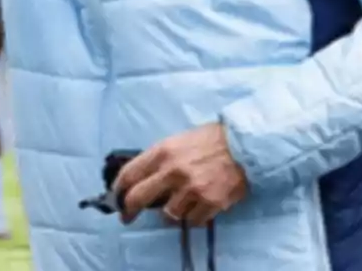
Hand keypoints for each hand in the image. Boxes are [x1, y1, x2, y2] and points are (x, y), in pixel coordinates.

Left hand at [114, 123, 247, 226]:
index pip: (129, 174)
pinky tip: (198, 209)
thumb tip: (143, 177)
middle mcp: (172, 171)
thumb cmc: (211, 139)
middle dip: (129, 210)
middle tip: (127, 217)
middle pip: (138, 198)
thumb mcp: (179, 140)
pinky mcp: (209, 203)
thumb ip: (160, 158)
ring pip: (167, 214)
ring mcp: (190, 189)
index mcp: (162, 151)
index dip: (118, 189)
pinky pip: (193, 221)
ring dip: (170, 213)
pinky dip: (194, 218)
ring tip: (178, 206)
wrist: (245, 145)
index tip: (117, 197)